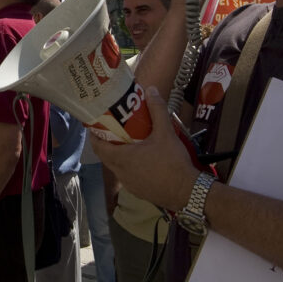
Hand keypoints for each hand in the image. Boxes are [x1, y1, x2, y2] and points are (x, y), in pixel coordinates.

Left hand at [93, 87, 193, 212]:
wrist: (187, 191)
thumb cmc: (172, 162)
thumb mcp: (165, 132)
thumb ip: (157, 110)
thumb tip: (151, 90)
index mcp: (121, 158)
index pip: (98, 147)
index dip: (94, 135)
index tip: (96, 124)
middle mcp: (121, 172)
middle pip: (106, 156)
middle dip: (107, 142)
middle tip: (113, 129)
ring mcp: (129, 184)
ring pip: (117, 167)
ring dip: (118, 155)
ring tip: (127, 141)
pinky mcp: (139, 191)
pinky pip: (128, 176)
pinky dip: (129, 166)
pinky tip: (142, 159)